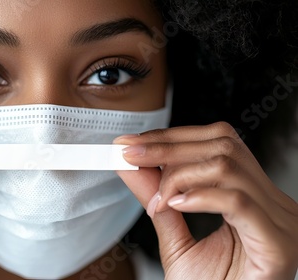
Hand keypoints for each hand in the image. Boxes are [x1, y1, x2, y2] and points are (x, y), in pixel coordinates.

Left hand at [115, 122, 297, 279]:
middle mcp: (271, 203)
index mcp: (252, 197)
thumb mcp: (175, 238)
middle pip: (223, 146)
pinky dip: (201, 197)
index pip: (217, 143)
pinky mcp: (277, 244)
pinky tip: (177, 204)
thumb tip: (131, 165)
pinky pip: (239, 201)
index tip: (132, 143)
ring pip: (229, 167)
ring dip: (179, 175)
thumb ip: (157, 199)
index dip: (173, 137)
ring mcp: (280, 221)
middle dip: (168, 147)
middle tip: (131, 155)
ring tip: (159, 199)